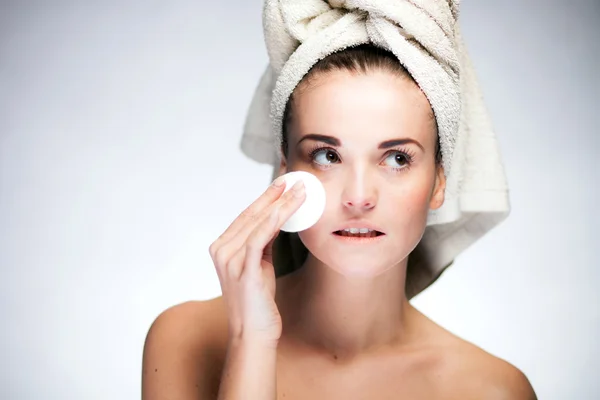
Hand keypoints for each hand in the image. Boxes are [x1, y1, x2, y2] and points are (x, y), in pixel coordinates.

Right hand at [209, 177, 305, 345]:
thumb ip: (261, 244)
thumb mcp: (258, 266)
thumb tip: (276, 221)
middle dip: (275, 195)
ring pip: (257, 222)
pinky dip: (274, 219)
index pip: (246, 215)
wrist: (253, 334)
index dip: (266, 197)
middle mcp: (221, 250)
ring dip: (280, 203)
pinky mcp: (243, 269)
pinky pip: (260, 237)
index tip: (283, 183)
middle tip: (294, 179)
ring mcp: (229, 259)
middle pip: (251, 214)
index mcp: (222, 247)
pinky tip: (288, 208)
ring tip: (299, 190)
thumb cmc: (257, 302)